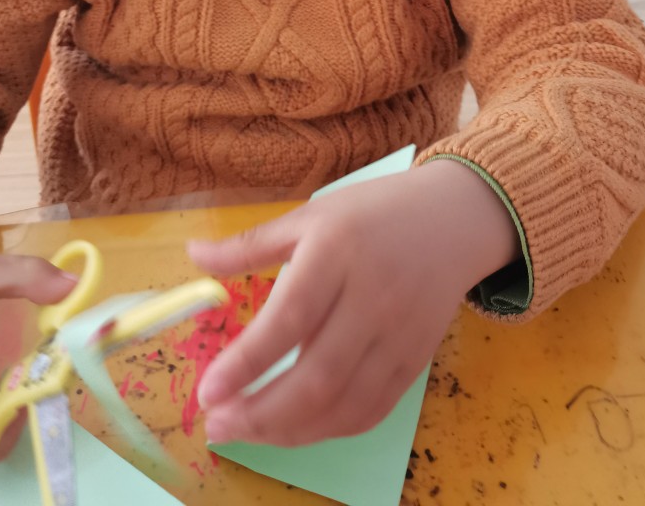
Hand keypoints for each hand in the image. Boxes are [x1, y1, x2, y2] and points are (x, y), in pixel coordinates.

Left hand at [189, 159, 518, 445]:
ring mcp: (398, 335)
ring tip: (246, 432)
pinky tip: (295, 428)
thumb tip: (192, 256)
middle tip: (218, 424)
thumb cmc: (371, 213)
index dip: (246, 362)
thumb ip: (249, 245)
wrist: (453, 219)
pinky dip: (330, 429)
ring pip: (345, 405)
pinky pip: (372, 410)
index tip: (207, 391)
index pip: (289, 319)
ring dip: (290, 431)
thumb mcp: (309, 214)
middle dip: (261, 414)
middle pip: (317, 377)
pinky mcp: (416, 360)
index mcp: (336, 252)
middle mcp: (371, 298)